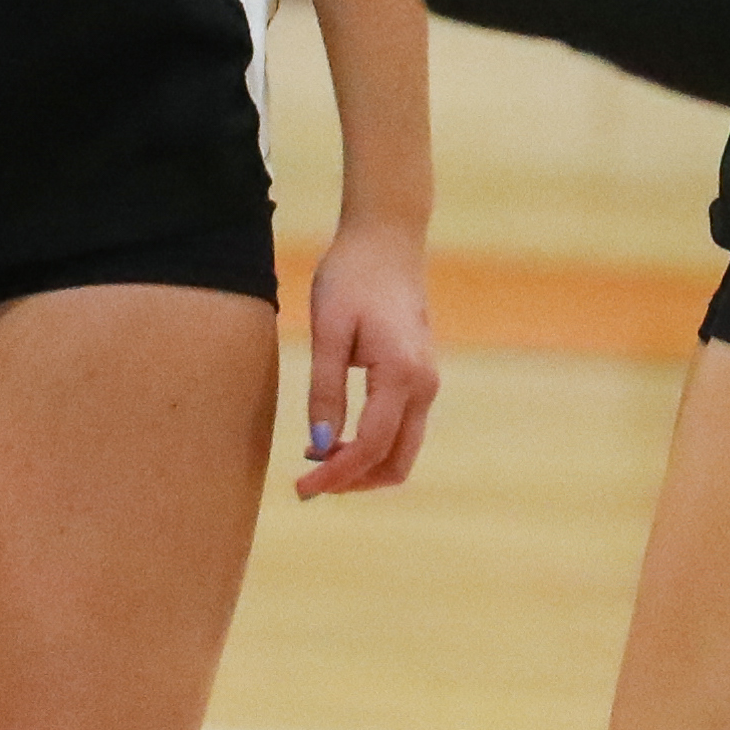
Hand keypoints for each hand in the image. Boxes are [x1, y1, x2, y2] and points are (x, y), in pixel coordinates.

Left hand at [295, 211, 439, 494]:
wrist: (387, 240)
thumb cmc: (351, 277)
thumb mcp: (327, 331)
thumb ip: (325, 391)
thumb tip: (319, 446)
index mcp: (400, 375)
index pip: (371, 448)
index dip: (336, 477)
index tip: (302, 490)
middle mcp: (423, 386)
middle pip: (395, 462)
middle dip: (353, 482)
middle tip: (307, 482)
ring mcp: (427, 382)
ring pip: (402, 450)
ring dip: (362, 466)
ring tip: (316, 458)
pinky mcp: (420, 377)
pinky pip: (401, 429)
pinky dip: (373, 445)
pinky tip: (336, 435)